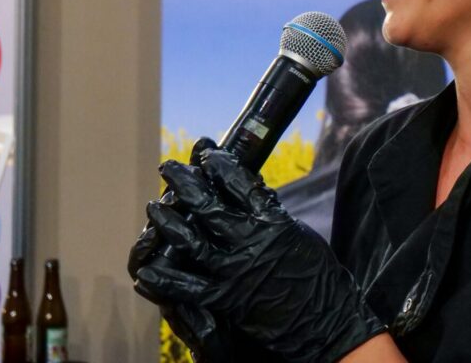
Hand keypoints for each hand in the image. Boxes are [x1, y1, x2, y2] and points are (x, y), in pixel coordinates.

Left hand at [132, 142, 384, 362]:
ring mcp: (234, 272)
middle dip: (185, 183)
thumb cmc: (317, 273)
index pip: (240, 183)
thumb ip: (269, 213)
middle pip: (208, 206)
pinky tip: (145, 271)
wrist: (325, 318)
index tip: (206, 153)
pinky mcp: (225, 300)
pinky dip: (164, 279)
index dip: (219, 165)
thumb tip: (251, 190)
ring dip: (169, 222)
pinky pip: (186, 288)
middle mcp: (250, 242)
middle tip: (169, 168)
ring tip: (155, 207)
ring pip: (190, 242)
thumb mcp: (296, 231)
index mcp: (272, 221)